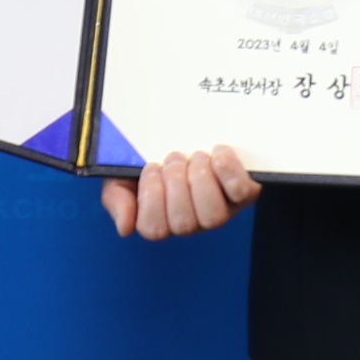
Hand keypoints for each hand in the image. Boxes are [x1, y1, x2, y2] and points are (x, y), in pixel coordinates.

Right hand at [97, 146, 259, 239]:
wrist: (185, 130)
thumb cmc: (153, 157)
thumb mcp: (123, 174)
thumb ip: (116, 198)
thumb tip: (125, 228)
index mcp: (163, 219)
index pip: (153, 229)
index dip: (151, 196)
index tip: (152, 166)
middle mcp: (193, 221)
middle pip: (183, 223)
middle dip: (175, 182)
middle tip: (173, 158)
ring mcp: (220, 209)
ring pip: (212, 216)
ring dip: (200, 179)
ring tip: (195, 157)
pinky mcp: (243, 193)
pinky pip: (240, 192)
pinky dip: (228, 171)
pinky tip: (217, 153)